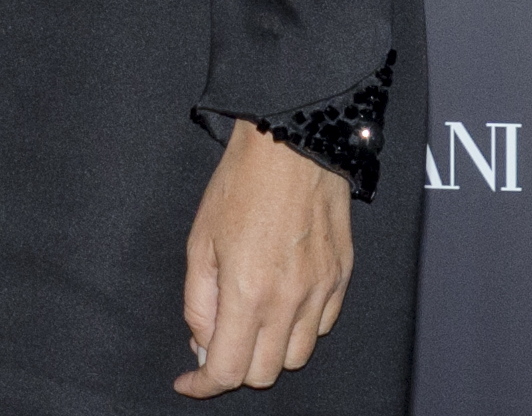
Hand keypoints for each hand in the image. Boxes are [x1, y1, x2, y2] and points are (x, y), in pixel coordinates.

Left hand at [175, 120, 351, 396]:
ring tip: (251, 318)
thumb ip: (198, 302)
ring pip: (297, 357)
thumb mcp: (199, 241)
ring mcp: (321, 293)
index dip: (204, 384)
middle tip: (218, 341)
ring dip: (269, 351)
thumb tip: (202, 344)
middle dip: (236, 367)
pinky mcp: (342, 280)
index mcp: (247, 292)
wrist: (291, 146)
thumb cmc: (239, 186)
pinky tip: (280, 300)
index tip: (189, 381)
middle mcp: (289, 301)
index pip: (227, 370)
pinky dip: (298, 328)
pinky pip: (321, 327)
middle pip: (265, 374)